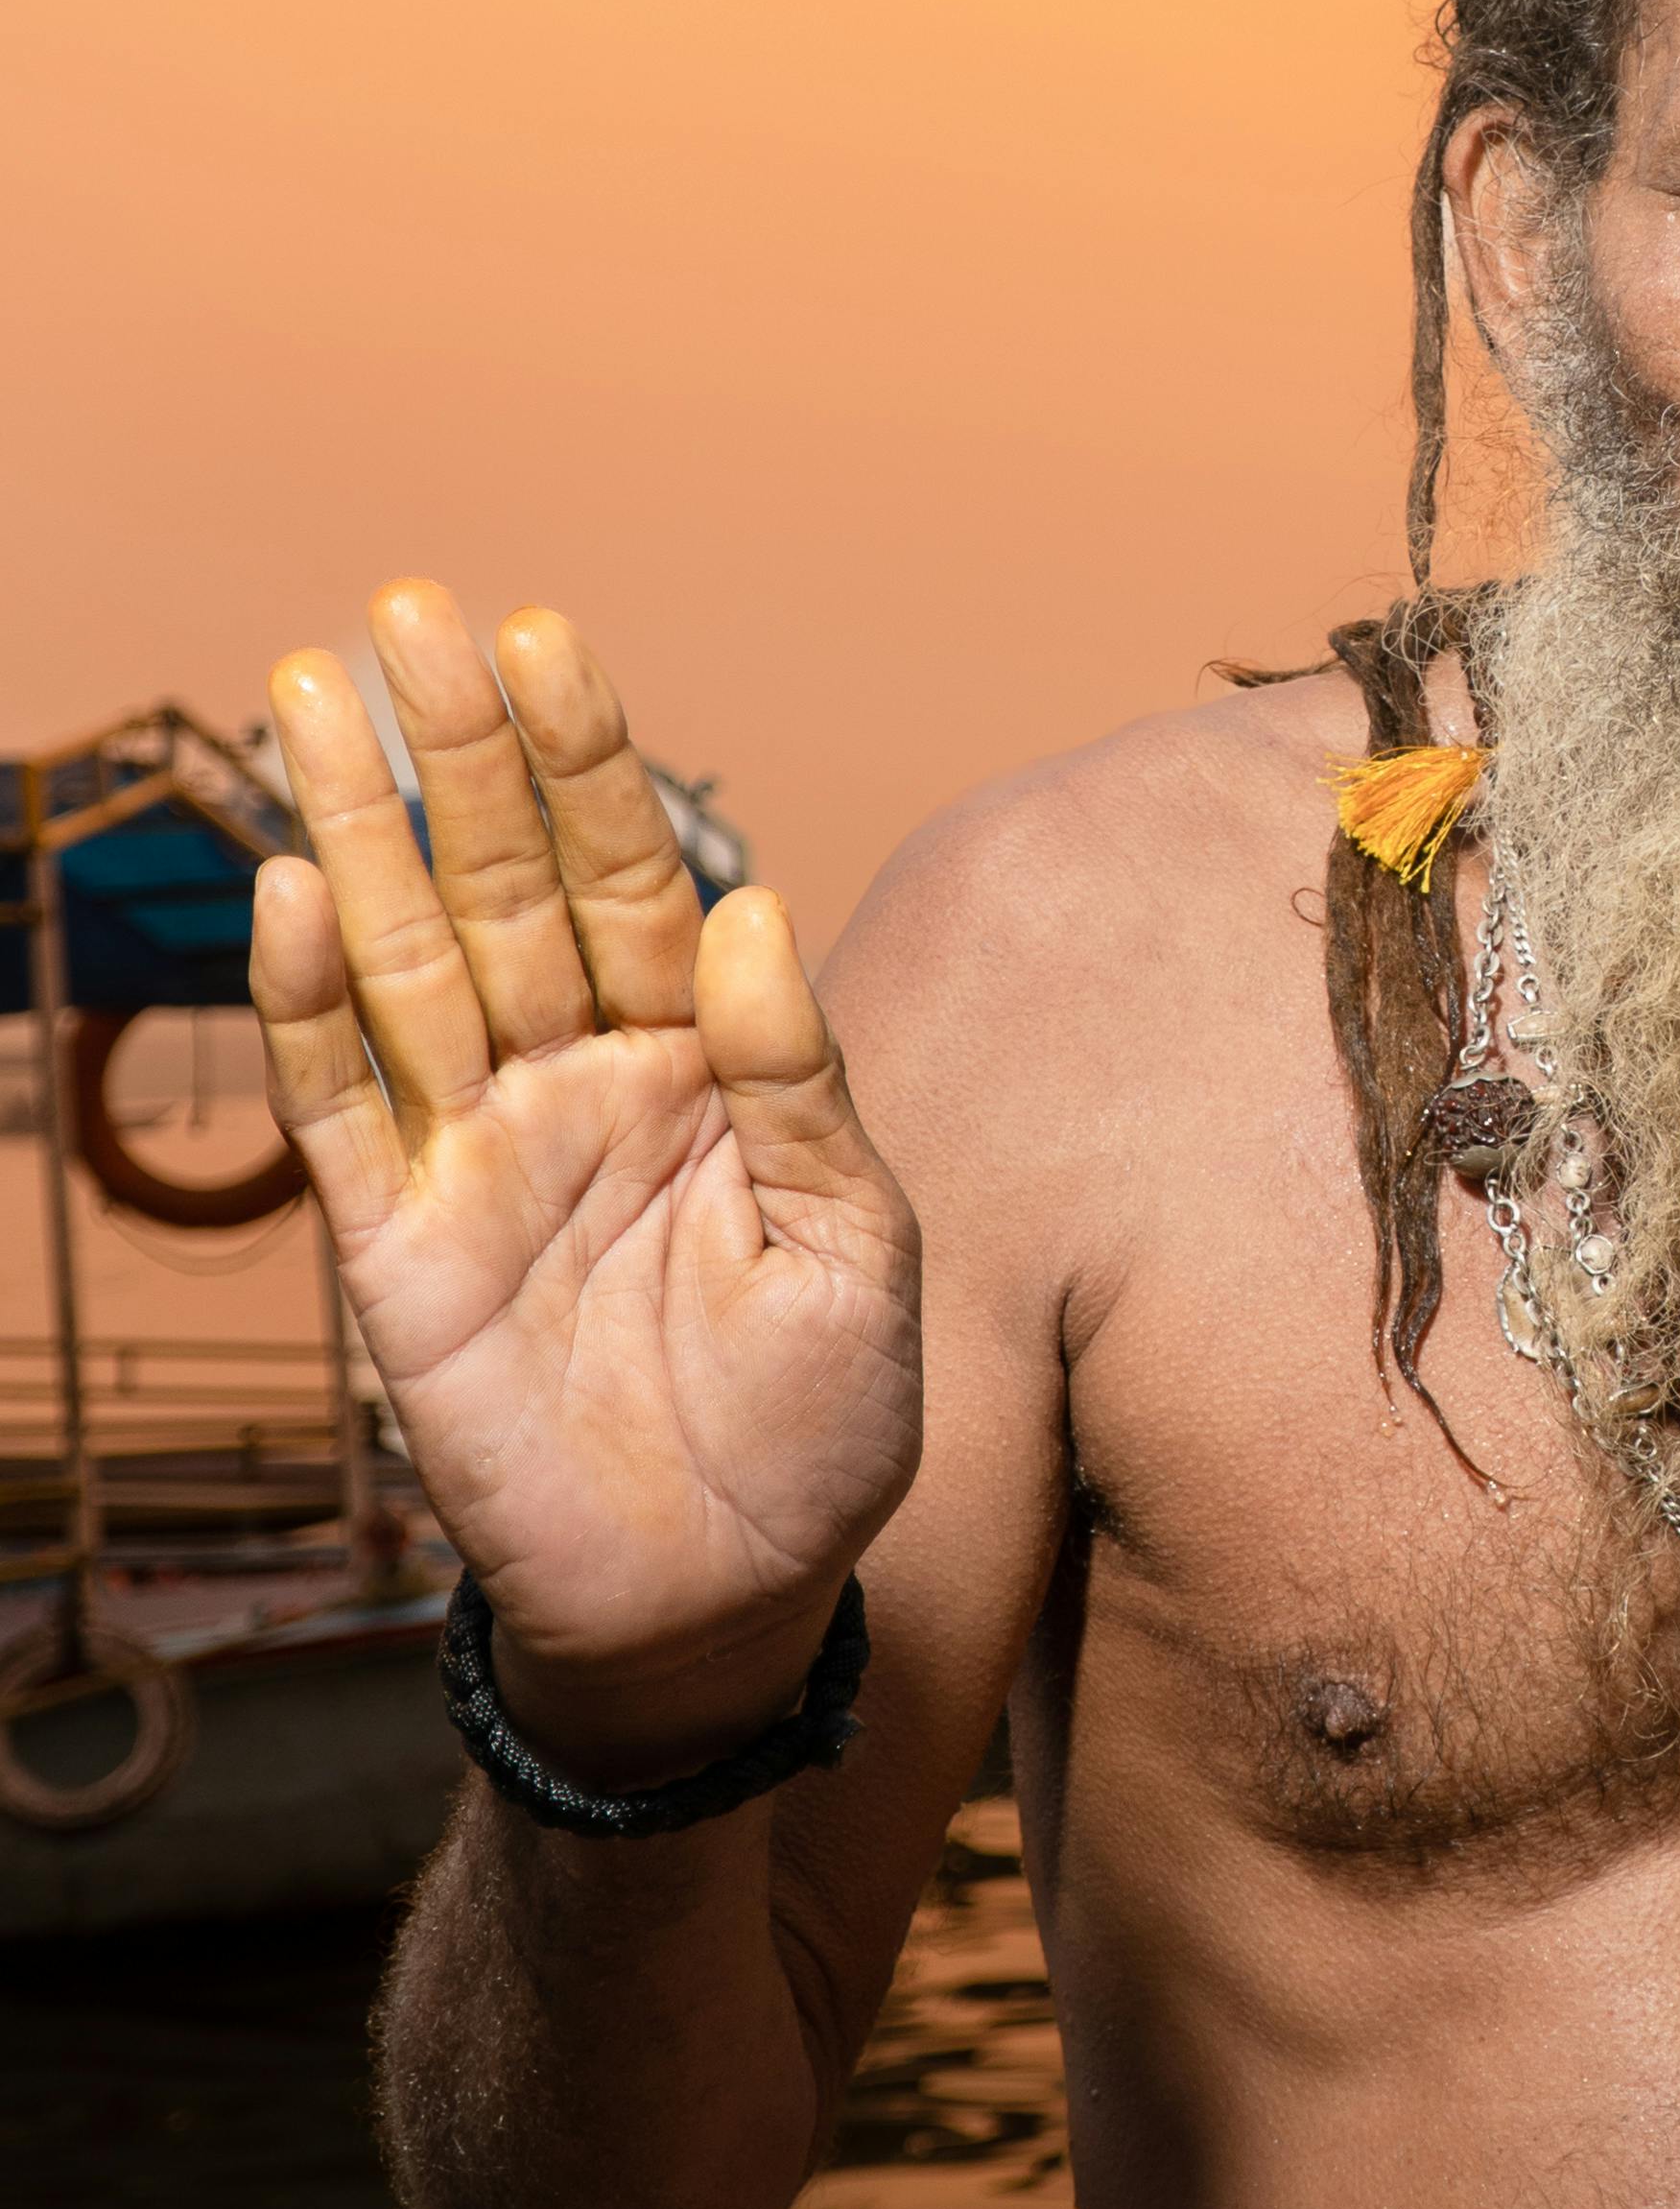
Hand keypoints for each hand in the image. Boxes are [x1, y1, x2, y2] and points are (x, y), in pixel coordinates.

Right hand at [252, 584, 922, 1771]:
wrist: (731, 1597)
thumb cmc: (825, 1427)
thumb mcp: (859, 1251)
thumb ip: (800, 1090)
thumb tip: (745, 918)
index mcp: (703, 1066)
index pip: (636, 879)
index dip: (589, 761)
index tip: (548, 636)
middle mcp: (581, 1085)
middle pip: (506, 887)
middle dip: (457, 753)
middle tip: (407, 611)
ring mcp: (481, 1158)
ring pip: (404, 964)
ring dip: (352, 834)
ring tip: (305, 693)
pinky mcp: (402, 1254)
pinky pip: (344, 1112)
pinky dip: (310, 1007)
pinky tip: (291, 893)